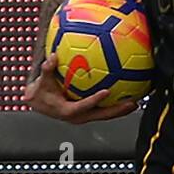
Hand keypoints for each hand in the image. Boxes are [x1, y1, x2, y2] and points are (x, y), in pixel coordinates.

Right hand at [23, 52, 137, 121]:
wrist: (38, 103)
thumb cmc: (40, 92)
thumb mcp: (41, 81)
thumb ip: (47, 69)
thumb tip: (53, 56)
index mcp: (67, 111)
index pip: (83, 106)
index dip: (94, 100)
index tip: (106, 91)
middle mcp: (78, 117)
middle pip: (101, 115)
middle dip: (117, 110)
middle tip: (131, 103)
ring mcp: (84, 117)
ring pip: (105, 115)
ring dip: (120, 111)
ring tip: (135, 103)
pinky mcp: (87, 114)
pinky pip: (103, 111)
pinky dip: (115, 105)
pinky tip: (126, 96)